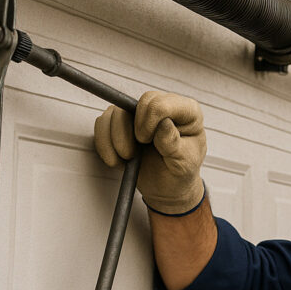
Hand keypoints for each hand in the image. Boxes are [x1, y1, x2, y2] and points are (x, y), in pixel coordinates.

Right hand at [94, 91, 206, 214]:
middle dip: (132, 129)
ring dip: (116, 138)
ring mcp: (141, 113)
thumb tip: (164, 123)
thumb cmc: (180, 172)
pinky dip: (104, 143)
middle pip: (139, 102)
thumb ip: (173, 144)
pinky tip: (117, 160)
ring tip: (127, 158)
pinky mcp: (122, 122)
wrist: (167, 186)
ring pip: (116, 112)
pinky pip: (103, 123)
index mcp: (187, 112)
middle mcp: (164, 107)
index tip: (149, 142)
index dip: (149, 122)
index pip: (161, 103)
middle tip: (135, 151)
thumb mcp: (183, 163)